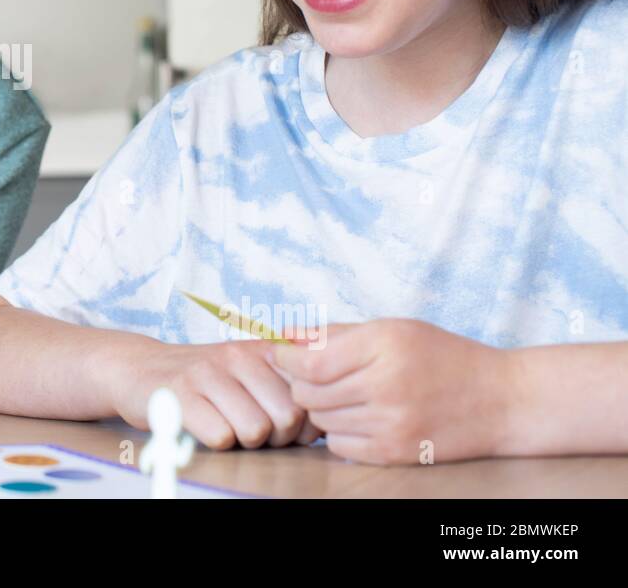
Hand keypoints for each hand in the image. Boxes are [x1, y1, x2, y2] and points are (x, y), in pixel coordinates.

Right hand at [108, 339, 322, 449]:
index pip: (308, 396)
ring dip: (244, 442)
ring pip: (256, 430)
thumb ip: (285, 388)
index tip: (282, 425)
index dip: (303, 424)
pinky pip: (220, 436)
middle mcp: (238, 355)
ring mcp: (207, 372)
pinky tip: (203, 427)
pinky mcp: (179, 394)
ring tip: (227, 427)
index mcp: (262, 349)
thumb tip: (322, 423)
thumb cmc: (203, 381)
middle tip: (252, 432)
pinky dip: (215, 442)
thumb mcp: (247, 372)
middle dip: (276, 438)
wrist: (138, 368)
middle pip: (287, 418)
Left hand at [273, 319, 513, 464]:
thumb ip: (334, 333)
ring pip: (321, 420)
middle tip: (314, 376)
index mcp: (384, 345)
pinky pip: (339, 446)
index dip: (286, 360)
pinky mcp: (396, 452)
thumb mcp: (393, 329)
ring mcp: (392, 423)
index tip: (281, 355)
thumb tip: (284, 334)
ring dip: (322, 408)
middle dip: (302, 384)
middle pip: (309, 393)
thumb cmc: (443, 356)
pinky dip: (339, 433)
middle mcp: (386, 385)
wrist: (502, 400)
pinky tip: (359, 417)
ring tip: (344, 395)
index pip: (310, 362)